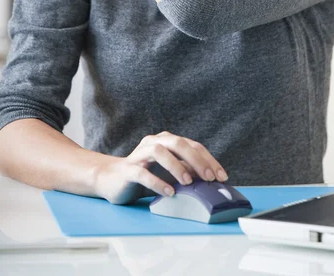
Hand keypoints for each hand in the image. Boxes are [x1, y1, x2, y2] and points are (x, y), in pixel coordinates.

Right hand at [94, 131, 228, 204]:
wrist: (111, 179)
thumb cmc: (144, 174)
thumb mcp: (168, 171)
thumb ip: (186, 170)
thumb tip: (210, 180)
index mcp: (166, 141)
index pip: (192, 145)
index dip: (209, 159)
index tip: (222, 176)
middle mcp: (154, 142)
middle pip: (178, 143)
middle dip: (196, 160)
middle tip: (209, 178)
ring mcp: (139, 154)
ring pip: (159, 152)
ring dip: (176, 166)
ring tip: (188, 183)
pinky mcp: (128, 169)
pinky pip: (143, 173)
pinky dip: (157, 182)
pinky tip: (169, 192)